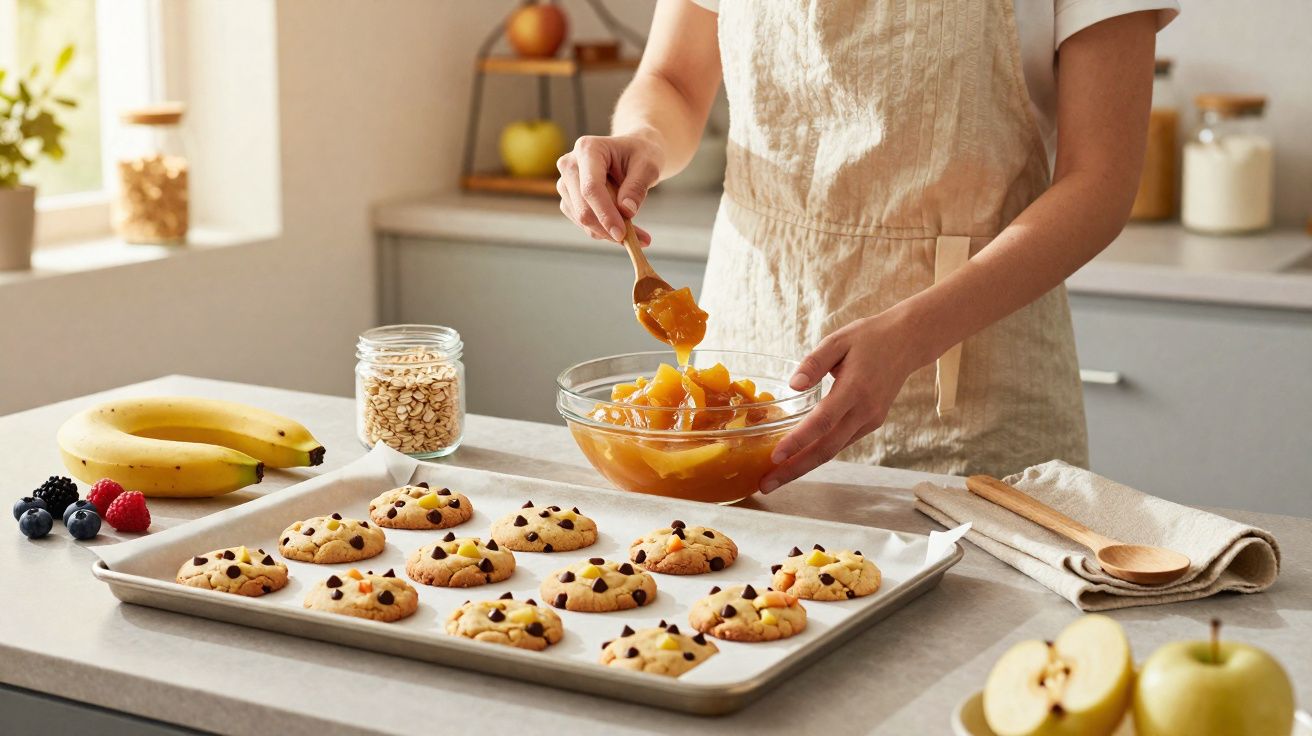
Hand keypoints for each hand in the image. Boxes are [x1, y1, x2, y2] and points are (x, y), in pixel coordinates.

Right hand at [556, 134, 663, 245]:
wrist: (633, 152)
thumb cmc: (641, 154)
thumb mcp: (648, 166)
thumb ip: (637, 186)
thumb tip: (626, 211)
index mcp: (588, 149)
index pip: (591, 187)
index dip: (605, 213)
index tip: (621, 234)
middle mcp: (570, 164)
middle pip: (582, 207)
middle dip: (607, 228)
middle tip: (637, 241)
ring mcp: (566, 183)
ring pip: (582, 219)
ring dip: (608, 232)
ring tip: (638, 235)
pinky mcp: (569, 199)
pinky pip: (584, 223)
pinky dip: (605, 231)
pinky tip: (626, 229)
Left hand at [758, 313, 920, 492]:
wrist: (908, 342)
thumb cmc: (870, 338)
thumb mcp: (839, 340)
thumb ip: (814, 362)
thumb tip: (793, 385)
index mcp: (855, 388)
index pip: (822, 421)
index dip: (798, 441)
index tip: (775, 457)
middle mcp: (864, 410)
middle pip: (826, 448)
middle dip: (794, 469)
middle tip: (766, 484)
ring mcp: (870, 420)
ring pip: (833, 450)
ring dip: (803, 466)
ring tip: (774, 478)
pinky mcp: (870, 423)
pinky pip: (841, 443)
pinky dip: (818, 454)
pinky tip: (797, 460)